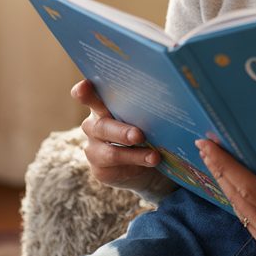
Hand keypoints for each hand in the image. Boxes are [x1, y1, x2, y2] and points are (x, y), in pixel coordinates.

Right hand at [74, 79, 171, 196]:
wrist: (145, 164)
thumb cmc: (145, 129)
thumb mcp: (145, 116)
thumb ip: (146, 108)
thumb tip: (171, 100)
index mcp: (102, 106)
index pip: (87, 95)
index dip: (83, 92)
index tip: (84, 87)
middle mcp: (94, 125)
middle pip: (101, 126)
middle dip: (121, 131)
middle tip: (139, 136)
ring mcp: (94, 148)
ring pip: (110, 152)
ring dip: (134, 154)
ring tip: (154, 156)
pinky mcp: (99, 168)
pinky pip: (117, 167)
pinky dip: (137, 164)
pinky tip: (151, 162)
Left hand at [198, 134, 255, 255]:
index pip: (247, 186)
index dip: (226, 164)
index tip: (208, 145)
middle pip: (237, 198)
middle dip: (219, 171)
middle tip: (205, 146)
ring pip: (241, 211)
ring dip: (227, 186)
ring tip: (218, 164)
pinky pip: (250, 221)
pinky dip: (240, 201)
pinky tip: (241, 191)